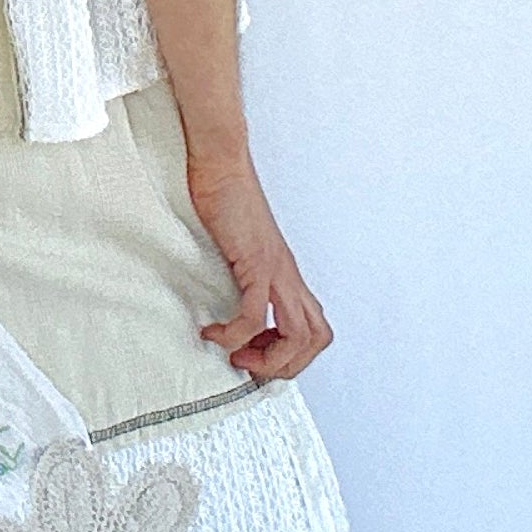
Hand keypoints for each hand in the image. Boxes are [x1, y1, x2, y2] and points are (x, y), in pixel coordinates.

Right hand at [187, 152, 332, 381]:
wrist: (221, 165)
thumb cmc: (225, 200)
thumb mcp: (238, 248)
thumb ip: (242, 275)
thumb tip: (228, 302)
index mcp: (287, 274)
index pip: (316, 329)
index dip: (292, 354)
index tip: (254, 354)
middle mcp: (289, 275)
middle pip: (318, 338)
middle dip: (286, 365)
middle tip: (249, 364)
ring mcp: (276, 269)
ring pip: (299, 335)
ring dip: (267, 357)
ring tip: (233, 353)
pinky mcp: (256, 262)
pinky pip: (257, 315)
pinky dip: (235, 333)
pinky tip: (212, 330)